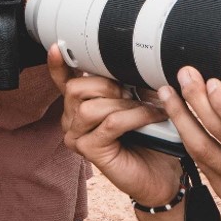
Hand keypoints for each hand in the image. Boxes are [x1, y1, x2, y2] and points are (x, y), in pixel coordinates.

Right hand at [49, 46, 184, 207]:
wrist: (163, 173)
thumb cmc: (152, 137)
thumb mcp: (140, 101)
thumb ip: (129, 82)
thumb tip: (131, 60)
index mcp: (82, 104)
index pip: (64, 81)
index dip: (58, 65)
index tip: (57, 47)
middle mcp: (73, 120)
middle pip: (76, 88)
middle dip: (107, 85)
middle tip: (133, 93)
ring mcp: (78, 137)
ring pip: (90, 107)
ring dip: (124, 104)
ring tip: (147, 109)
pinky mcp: (90, 152)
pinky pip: (109, 123)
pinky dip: (134, 117)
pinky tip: (151, 117)